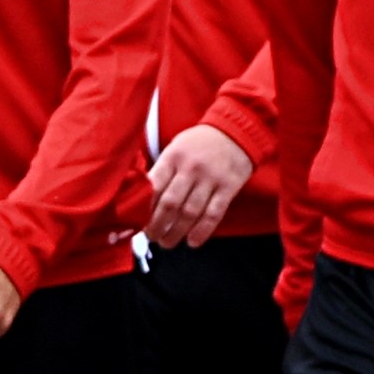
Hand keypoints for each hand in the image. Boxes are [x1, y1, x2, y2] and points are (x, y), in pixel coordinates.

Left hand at [144, 122, 253, 248]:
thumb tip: (141, 200)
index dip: (143, 208)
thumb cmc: (199, 143)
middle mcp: (191, 168)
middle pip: (170, 204)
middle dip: (157, 226)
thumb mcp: (175, 148)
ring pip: (190, 213)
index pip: (154, 187)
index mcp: (173, 157)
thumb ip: (162, 171)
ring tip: (167, 242)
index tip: (138, 222)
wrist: (235, 130)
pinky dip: (202, 231)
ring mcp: (211, 178)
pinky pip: (214, 214)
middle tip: (152, 237)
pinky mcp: (228, 187)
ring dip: (176, 232)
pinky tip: (192, 242)